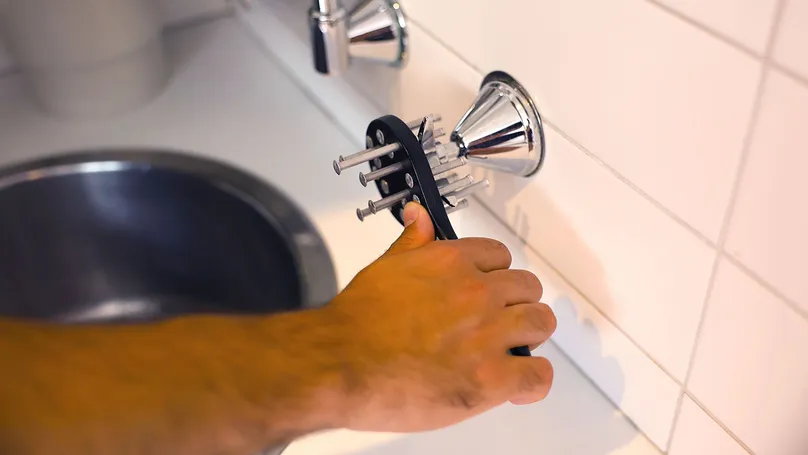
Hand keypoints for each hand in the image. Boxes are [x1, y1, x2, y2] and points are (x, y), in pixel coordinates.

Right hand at [327, 202, 555, 432]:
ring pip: (540, 323)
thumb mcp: (385, 268)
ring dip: (530, 337)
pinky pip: (537, 375)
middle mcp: (477, 293)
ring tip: (511, 352)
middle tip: (499, 324)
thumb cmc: (355, 324)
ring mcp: (488, 335)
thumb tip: (418, 215)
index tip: (489, 291)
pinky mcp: (492, 378)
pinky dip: (533, 380)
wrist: (339, 364)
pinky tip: (518, 386)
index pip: (499, 256)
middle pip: (527, 288)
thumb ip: (412, 241)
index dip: (496, 276)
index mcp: (452, 262)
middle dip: (516, 305)